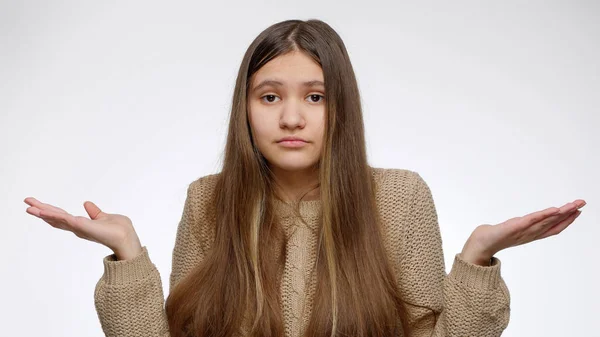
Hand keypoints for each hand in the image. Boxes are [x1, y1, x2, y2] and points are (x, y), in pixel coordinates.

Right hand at [24, 197, 142, 259]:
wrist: (126, 237)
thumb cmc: (119, 229)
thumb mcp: (104, 216)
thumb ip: (94, 212)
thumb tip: (87, 204)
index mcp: (80, 224)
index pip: (61, 216)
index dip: (49, 210)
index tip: (36, 203)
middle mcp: (77, 227)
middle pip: (55, 217)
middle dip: (40, 210)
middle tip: (26, 202)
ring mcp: (78, 227)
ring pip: (56, 218)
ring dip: (42, 212)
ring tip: (29, 207)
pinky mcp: (82, 226)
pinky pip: (65, 219)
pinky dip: (53, 216)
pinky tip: (43, 211)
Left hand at [460, 199, 585, 265]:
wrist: (479, 245)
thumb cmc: (494, 237)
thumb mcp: (512, 230)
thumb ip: (521, 227)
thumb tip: (527, 222)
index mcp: (530, 235)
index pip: (552, 228)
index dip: (566, 221)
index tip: (577, 211)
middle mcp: (530, 234)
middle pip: (553, 224)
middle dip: (569, 214)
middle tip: (582, 204)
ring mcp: (523, 231)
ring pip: (546, 221)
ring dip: (562, 213)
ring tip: (574, 205)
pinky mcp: (514, 228)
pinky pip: (531, 221)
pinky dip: (544, 215)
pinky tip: (554, 210)